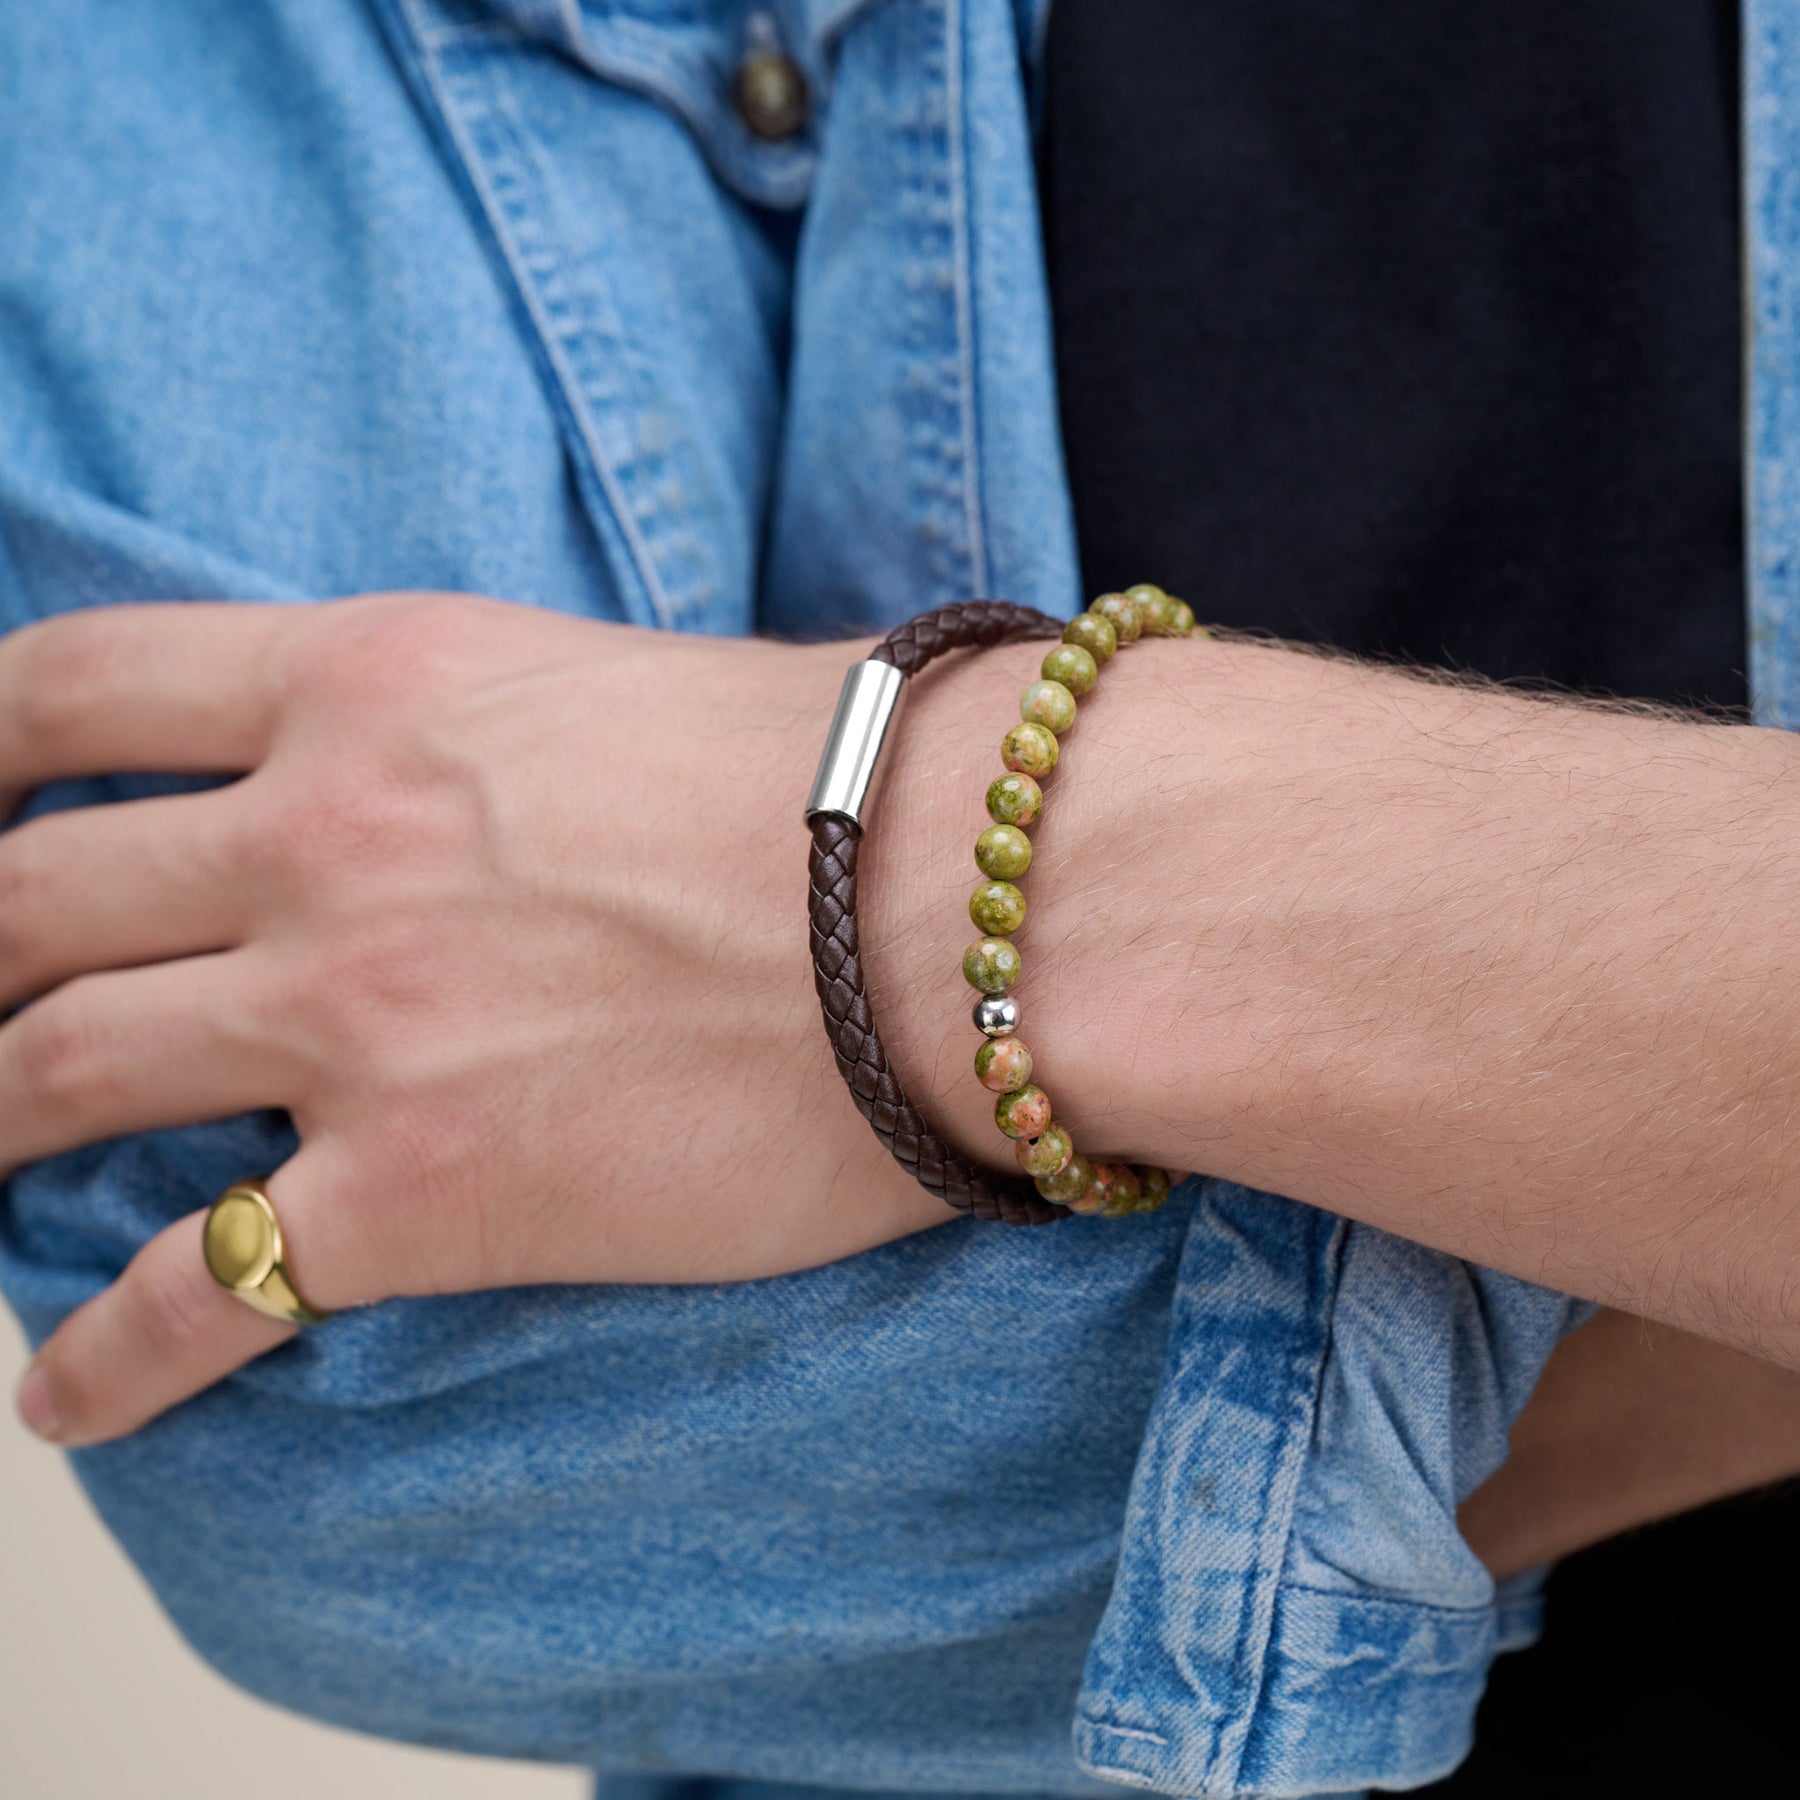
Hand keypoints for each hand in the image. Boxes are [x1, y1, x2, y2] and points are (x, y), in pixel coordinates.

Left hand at [6, 594, 953, 1445]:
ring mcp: (357, 1018)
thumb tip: (435, 778)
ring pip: (44, 1080)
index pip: (70, 687)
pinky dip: (101, 1361)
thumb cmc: (854, 778)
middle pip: (21, 900)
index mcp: (371, 686)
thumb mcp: (614, 683)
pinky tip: (71, 1398)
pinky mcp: (425, 1194)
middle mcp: (323, 838)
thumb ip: (471, 723)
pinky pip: (193, 1293)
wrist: (982, 910)